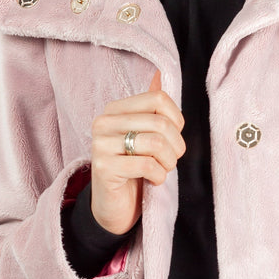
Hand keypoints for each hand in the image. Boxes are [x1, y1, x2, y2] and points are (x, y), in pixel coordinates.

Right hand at [88, 68, 185, 237]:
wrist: (113, 205)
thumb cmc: (133, 167)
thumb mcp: (144, 134)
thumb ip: (151, 107)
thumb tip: (160, 73)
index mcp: (115, 109)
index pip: (158, 99)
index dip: (177, 119)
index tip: (174, 137)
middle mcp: (104, 122)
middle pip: (160, 123)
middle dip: (176, 146)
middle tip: (171, 160)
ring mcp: (101, 145)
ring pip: (156, 144)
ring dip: (169, 163)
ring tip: (162, 170)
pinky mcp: (103, 168)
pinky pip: (147, 165)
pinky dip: (159, 176)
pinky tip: (154, 180)